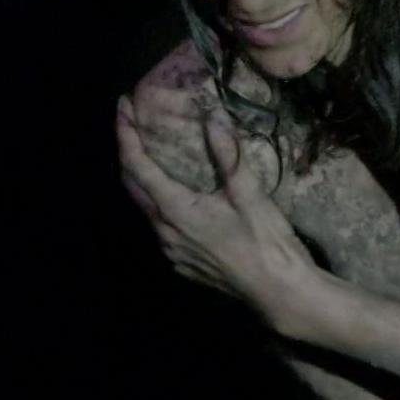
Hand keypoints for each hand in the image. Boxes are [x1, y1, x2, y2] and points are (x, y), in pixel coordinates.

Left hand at [117, 96, 316, 324]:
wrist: (278, 291)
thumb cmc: (266, 241)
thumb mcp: (250, 194)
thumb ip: (228, 155)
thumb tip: (214, 117)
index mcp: (176, 211)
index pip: (139, 167)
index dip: (127, 135)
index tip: (122, 107)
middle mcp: (165, 232)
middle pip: (132, 187)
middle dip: (127, 154)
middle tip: (130, 125)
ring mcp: (172, 251)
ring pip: (145, 209)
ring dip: (142, 180)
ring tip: (149, 155)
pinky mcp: (183, 263)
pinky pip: (160, 227)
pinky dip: (158, 203)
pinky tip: (175, 197)